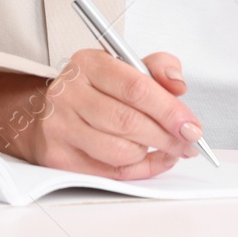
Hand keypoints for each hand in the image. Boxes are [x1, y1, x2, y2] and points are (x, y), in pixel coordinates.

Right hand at [23, 48, 202, 178]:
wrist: (46, 113)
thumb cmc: (93, 90)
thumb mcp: (123, 66)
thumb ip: (156, 68)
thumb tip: (177, 84)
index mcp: (87, 64)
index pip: (135, 87)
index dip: (169, 109)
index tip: (191, 125)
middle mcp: (68, 93)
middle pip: (129, 122)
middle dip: (167, 137)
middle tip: (188, 142)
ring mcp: (60, 126)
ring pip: (120, 151)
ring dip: (151, 153)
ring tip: (164, 147)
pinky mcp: (58, 157)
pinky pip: (110, 172)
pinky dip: (139, 169)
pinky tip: (150, 158)